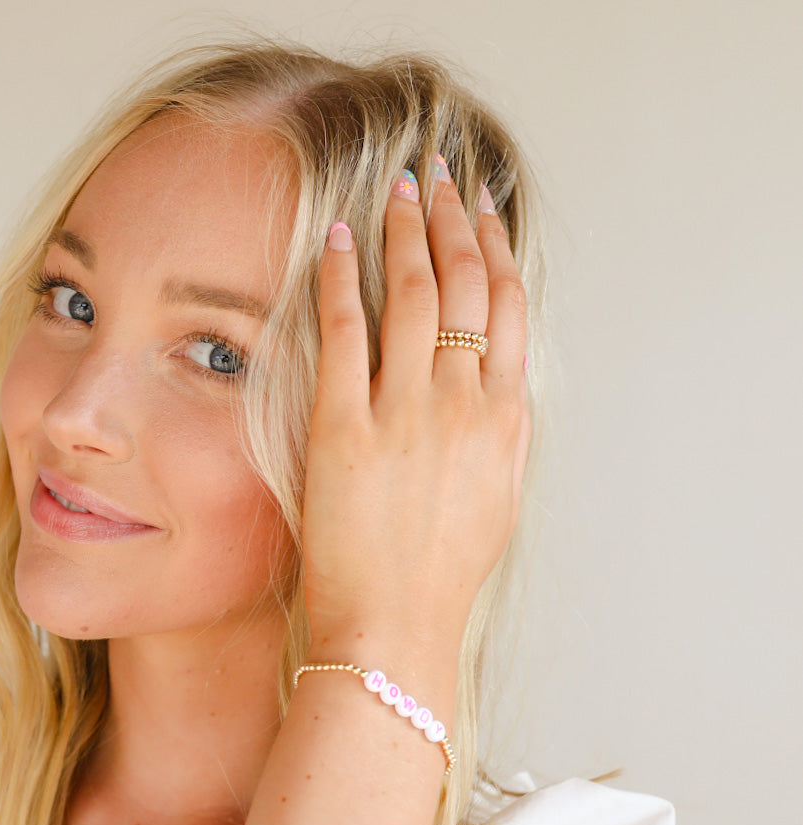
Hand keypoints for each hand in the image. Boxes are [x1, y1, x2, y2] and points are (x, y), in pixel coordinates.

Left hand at [301, 157, 530, 660]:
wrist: (395, 630)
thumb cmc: (439, 579)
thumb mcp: (495, 501)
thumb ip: (497, 435)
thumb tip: (495, 387)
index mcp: (505, 420)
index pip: (509, 307)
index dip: (495, 247)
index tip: (484, 210)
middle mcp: (464, 403)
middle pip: (464, 284)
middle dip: (453, 219)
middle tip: (439, 174)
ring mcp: (406, 413)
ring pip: (412, 294)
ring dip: (404, 230)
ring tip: (397, 188)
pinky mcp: (344, 429)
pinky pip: (344, 333)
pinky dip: (340, 280)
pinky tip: (336, 241)